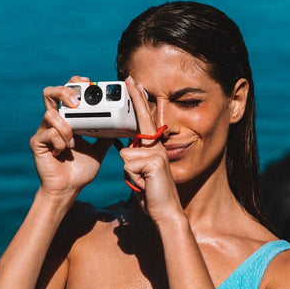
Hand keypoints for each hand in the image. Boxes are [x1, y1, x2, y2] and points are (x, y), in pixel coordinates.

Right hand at [30, 78, 111, 195]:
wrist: (68, 189)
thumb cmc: (80, 170)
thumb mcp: (99, 149)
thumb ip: (106, 135)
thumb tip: (121, 125)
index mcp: (68, 119)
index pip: (67, 92)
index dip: (74, 83)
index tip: (87, 82)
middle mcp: (54, 121)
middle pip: (50, 93)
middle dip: (64, 92)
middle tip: (77, 104)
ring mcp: (44, 131)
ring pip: (50, 114)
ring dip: (65, 127)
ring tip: (73, 143)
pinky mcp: (38, 143)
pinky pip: (48, 133)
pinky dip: (59, 142)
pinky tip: (63, 152)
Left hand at [119, 77, 182, 220]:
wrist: (164, 209)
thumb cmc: (150, 191)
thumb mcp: (140, 171)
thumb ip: (135, 158)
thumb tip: (125, 149)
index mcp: (153, 147)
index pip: (144, 119)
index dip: (138, 100)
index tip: (133, 83)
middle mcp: (157, 146)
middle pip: (142, 120)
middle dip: (136, 100)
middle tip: (129, 79)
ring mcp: (157, 153)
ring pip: (126, 154)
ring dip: (129, 172)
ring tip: (141, 181)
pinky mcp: (155, 163)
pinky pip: (129, 164)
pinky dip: (132, 178)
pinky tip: (144, 184)